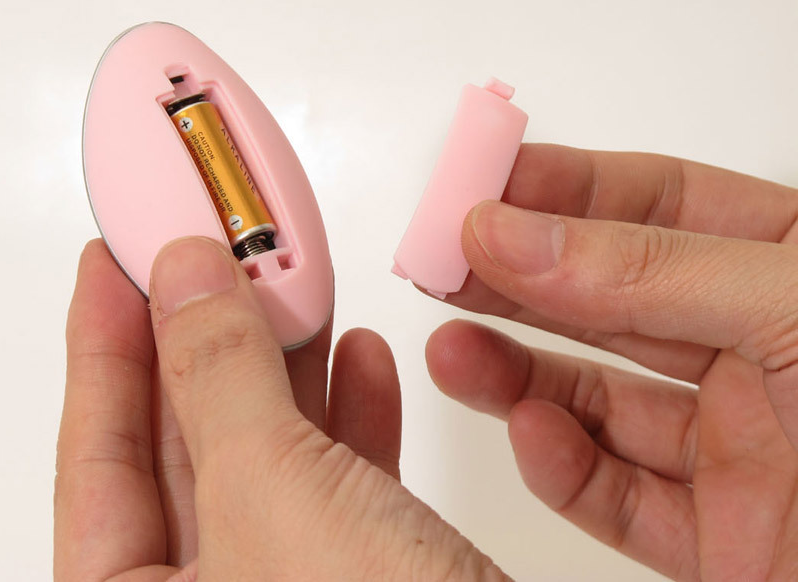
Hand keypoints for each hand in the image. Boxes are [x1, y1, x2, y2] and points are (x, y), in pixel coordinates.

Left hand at [55, 238, 506, 580]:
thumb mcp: (271, 494)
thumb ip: (218, 377)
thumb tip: (184, 280)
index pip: (96, 452)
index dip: (105, 343)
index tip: (117, 264)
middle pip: (185, 443)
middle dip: (208, 340)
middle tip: (213, 257)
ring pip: (268, 453)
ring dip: (289, 365)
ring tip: (296, 287)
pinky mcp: (357, 574)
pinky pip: (336, 480)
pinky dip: (351, 415)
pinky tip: (361, 361)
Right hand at [425, 144, 797, 580]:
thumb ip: (651, 271)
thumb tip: (516, 233)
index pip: (659, 206)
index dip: (563, 189)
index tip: (481, 187)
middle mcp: (764, 354)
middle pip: (610, 298)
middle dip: (518, 274)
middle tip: (441, 258)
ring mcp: (739, 449)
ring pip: (599, 399)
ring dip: (516, 369)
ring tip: (451, 344)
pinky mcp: (721, 537)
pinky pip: (621, 495)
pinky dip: (564, 467)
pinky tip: (528, 431)